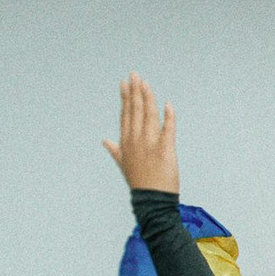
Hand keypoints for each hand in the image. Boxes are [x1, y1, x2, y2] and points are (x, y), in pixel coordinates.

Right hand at [102, 73, 180, 191]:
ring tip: (146, 83)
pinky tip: (168, 104)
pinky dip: (169, 117)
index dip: (126, 98)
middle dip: (135, 91)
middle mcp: (136, 141)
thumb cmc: (140, 182)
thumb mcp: (124, 165)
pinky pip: (168, 131)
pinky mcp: (165, 151)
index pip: (125, 115)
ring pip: (149, 116)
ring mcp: (150, 145)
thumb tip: (105, 141)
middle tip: (135, 75)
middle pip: (135, 111)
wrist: (151, 200)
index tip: (125, 83)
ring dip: (148, 98)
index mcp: (126, 142)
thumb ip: (115, 150)